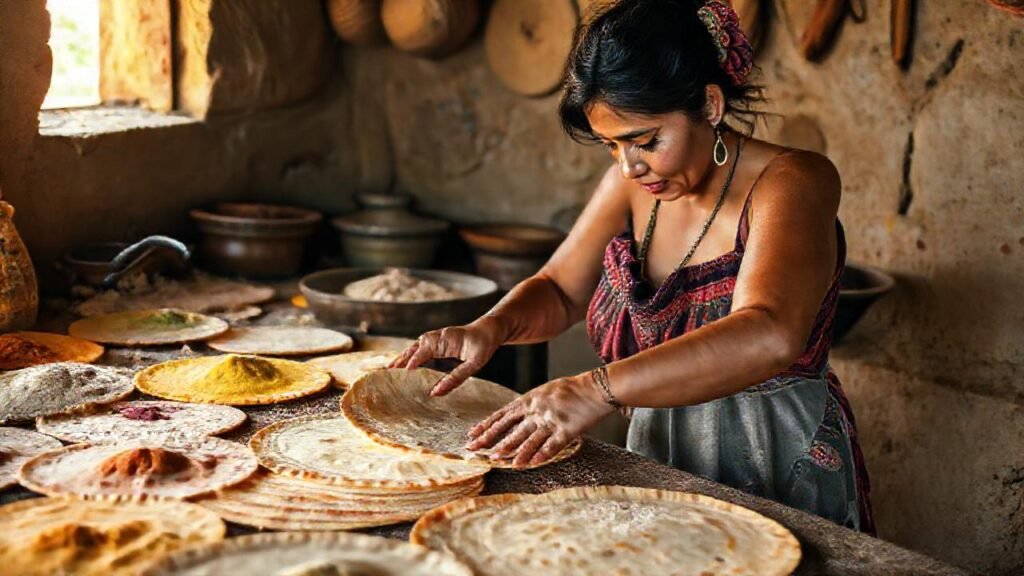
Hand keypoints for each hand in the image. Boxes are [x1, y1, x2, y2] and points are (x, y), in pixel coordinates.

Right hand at [389, 316, 506, 395]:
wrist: (490, 329)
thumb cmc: (484, 345)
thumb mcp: (474, 364)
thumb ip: (456, 378)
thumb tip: (435, 393)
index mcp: (442, 340)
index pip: (421, 353)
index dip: (409, 365)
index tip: (398, 376)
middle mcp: (435, 337)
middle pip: (412, 350)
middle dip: (399, 361)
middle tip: (385, 374)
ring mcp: (435, 338)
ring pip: (413, 348)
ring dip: (401, 358)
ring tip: (389, 370)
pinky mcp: (436, 342)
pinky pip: (419, 348)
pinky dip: (409, 356)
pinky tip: (403, 364)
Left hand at [466, 372, 615, 466]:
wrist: (597, 388)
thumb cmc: (572, 389)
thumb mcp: (546, 391)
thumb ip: (531, 403)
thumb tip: (515, 414)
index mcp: (530, 399)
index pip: (503, 414)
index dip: (487, 425)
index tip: (472, 434)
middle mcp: (537, 410)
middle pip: (509, 427)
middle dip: (490, 439)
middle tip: (474, 449)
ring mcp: (552, 420)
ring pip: (527, 438)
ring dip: (510, 450)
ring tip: (496, 459)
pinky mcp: (567, 430)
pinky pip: (552, 446)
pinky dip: (540, 455)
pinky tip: (530, 464)